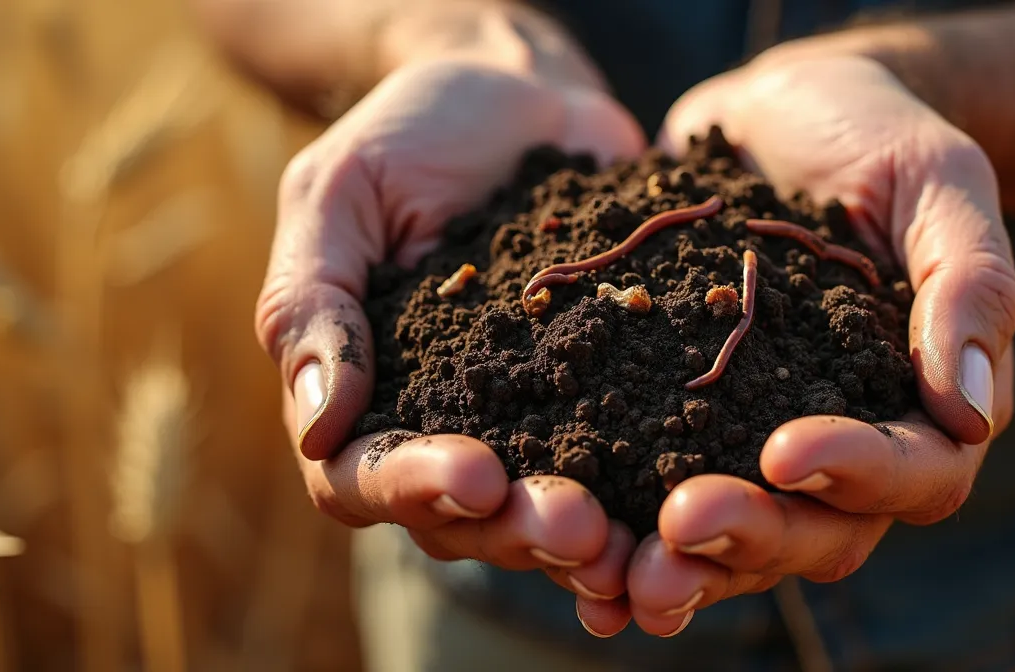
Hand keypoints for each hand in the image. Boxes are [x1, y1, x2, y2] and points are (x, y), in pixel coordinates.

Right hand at [254, 54, 644, 602]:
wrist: (519, 94)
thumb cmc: (410, 135)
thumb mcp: (341, 194)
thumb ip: (313, 302)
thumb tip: (319, 423)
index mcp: (368, 396)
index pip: (364, 478)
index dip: (415, 489)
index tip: (476, 476)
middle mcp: (452, 427)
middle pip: (469, 521)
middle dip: (521, 530)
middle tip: (578, 528)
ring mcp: (538, 418)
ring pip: (552, 513)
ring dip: (594, 541)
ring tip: (638, 545)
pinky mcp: (615, 395)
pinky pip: (634, 460)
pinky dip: (659, 495)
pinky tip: (701, 506)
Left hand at [579, 53, 1014, 636]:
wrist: (779, 115)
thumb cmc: (875, 138)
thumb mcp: (936, 182)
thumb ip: (970, 284)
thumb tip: (971, 410)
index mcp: (925, 403)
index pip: (917, 472)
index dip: (859, 475)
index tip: (787, 451)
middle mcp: (848, 443)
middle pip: (823, 532)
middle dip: (756, 534)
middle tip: (682, 524)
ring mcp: (760, 438)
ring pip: (741, 539)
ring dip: (688, 563)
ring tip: (621, 573)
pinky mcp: (685, 421)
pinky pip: (659, 490)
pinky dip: (624, 533)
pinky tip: (576, 560)